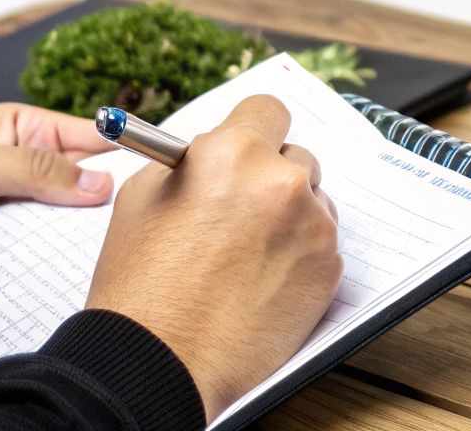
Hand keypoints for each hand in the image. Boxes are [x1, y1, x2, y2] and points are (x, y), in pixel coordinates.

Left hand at [0, 104, 116, 296]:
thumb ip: (36, 173)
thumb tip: (101, 183)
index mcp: (20, 133)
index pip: (87, 140)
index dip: (124, 153)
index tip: (162, 171)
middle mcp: (19, 176)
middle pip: (79, 196)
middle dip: (100, 214)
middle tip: (135, 232)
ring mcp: (4, 219)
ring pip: (55, 237)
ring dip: (67, 250)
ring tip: (104, 265)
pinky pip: (24, 271)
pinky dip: (38, 279)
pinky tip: (59, 288)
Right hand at [87, 95, 341, 419]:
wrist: (159, 361)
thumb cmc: (141, 283)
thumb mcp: (144, 195)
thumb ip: (191, 161)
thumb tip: (215, 151)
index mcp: (233, 153)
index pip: (269, 110)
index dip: (255, 129)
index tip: (250, 147)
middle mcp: (281, 182)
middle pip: (296, 157)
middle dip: (271, 178)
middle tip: (241, 212)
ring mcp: (312, 227)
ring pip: (313, 202)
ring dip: (289, 217)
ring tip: (246, 256)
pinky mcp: (329, 270)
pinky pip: (321, 245)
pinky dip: (299, 257)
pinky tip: (261, 282)